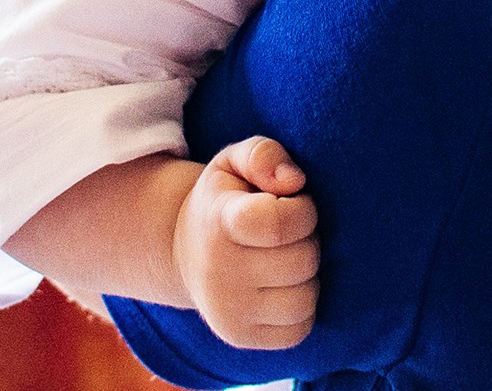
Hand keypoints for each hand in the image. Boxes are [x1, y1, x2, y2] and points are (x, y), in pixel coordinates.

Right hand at [174, 137, 319, 350]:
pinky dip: (300, 308)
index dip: (302, 211)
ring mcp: (228, 312)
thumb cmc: (223, 200)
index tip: (293, 203)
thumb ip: (263, 155)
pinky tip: (281, 287)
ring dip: (306, 277)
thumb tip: (295, 181)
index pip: (279, 224)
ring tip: (284, 259)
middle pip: (302, 261)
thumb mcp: (234, 162)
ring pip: (305, 299)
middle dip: (307, 241)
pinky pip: (298, 329)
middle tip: (288, 233)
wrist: (184, 251)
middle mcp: (218, 273)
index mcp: (219, 223)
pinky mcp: (241, 337)